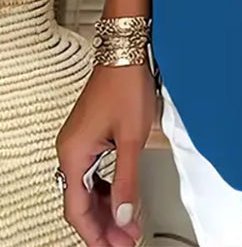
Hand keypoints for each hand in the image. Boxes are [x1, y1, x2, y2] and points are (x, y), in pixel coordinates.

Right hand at [56, 63, 157, 245]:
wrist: (127, 53)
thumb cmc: (126, 85)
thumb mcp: (132, 138)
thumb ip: (128, 181)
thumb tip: (126, 216)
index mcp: (74, 154)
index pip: (78, 209)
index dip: (96, 234)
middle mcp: (70, 150)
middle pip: (81, 202)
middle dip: (104, 225)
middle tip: (126, 241)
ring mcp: (79, 143)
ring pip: (88, 189)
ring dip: (107, 209)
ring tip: (128, 225)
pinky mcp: (90, 136)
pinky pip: (93, 174)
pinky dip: (108, 190)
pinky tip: (122, 199)